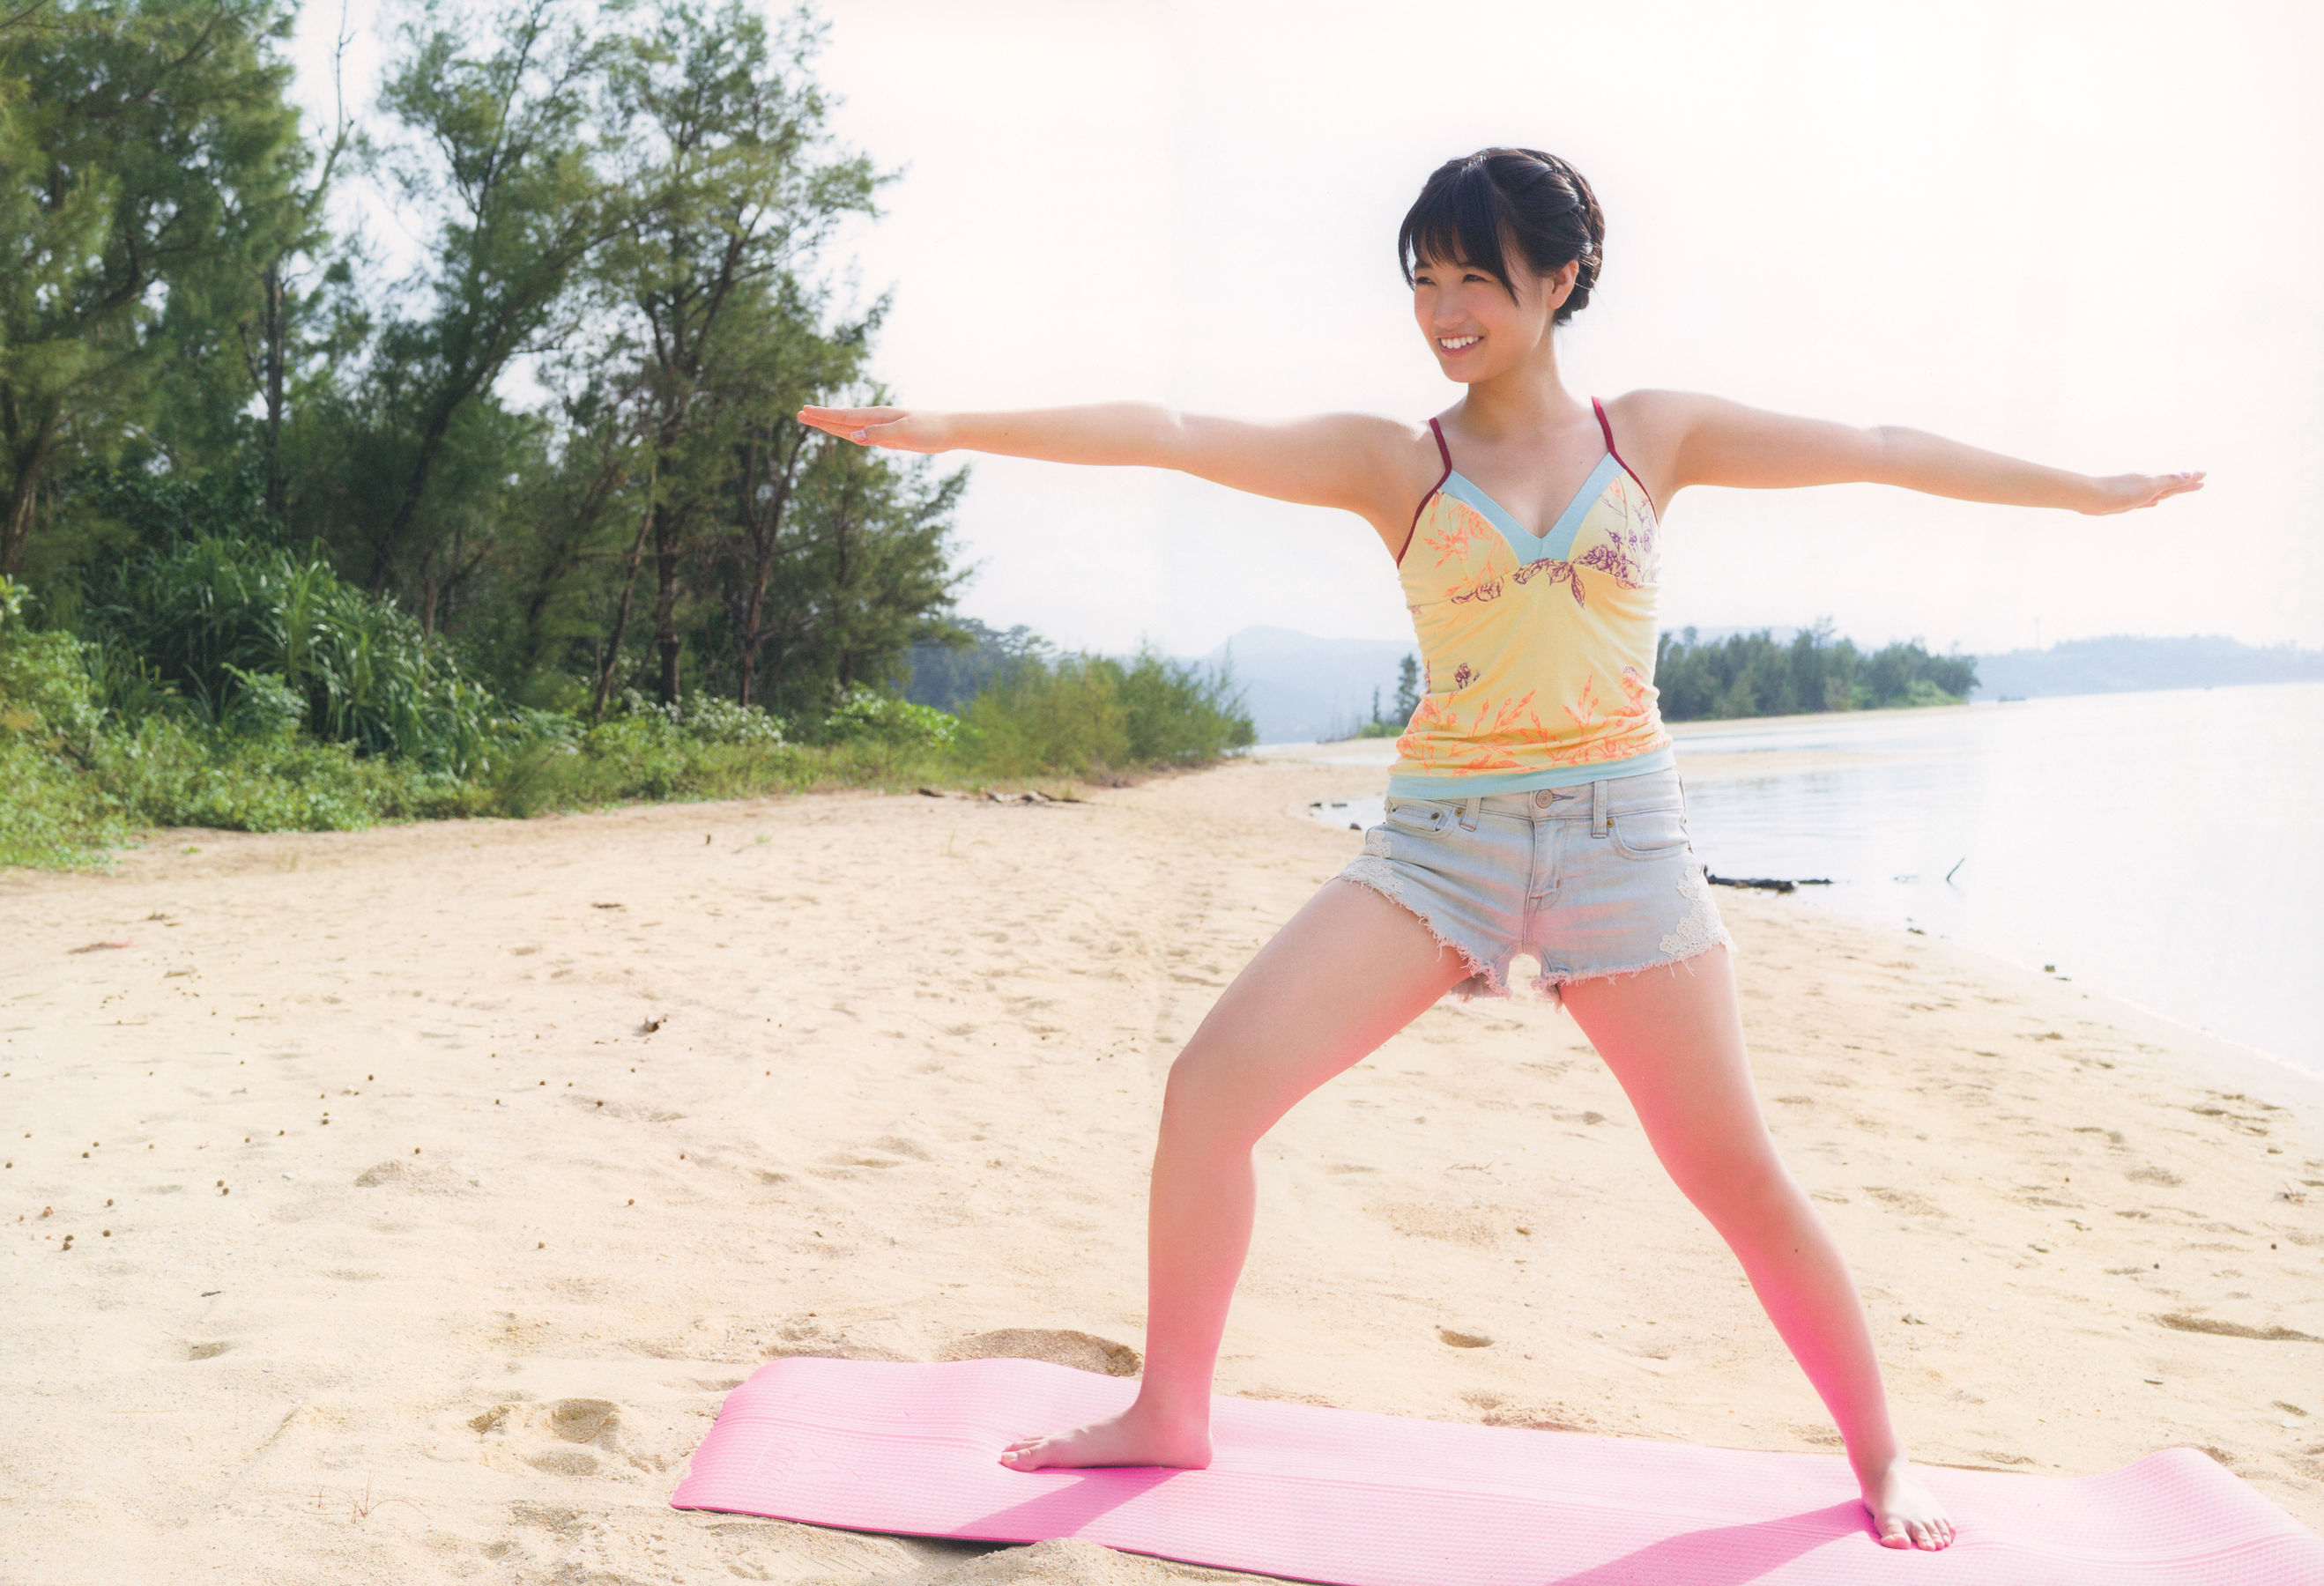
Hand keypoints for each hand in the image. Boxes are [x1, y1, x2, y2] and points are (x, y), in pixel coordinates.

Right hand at [796, 405, 950, 451]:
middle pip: (842, 419)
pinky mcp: (888, 436)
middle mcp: (876, 419)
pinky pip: (862, 434)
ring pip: (850, 426)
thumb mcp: (906, 432)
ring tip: (814, 420)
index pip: (844, 416)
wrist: (949, 430)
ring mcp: (881, 427)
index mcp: (878, 416)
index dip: (823, 416)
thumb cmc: (930, 430)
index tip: (804, 411)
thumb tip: (853, 436)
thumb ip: (880, 434)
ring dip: (831, 424)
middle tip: (799, 414)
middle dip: (821, 418)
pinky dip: (848, 433)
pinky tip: (843, 433)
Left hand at [2080, 470, 2204, 514]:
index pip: (2178, 480)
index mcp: (2153, 480)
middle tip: (2201, 482)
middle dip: (2186, 484)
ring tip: (2182, 489)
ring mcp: (2136, 492)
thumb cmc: (2120, 492)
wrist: (2090, 497)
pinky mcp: (2125, 501)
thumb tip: (2189, 474)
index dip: (2191, 479)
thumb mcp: (2149, 487)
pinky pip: (2146, 500)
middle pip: (2171, 485)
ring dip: (2172, 491)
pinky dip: (2153, 500)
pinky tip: (2155, 502)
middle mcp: (2146, 484)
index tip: (2204, 475)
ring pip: (2160, 492)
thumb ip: (2168, 481)